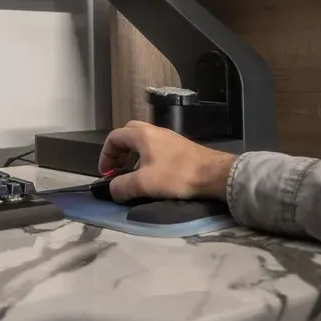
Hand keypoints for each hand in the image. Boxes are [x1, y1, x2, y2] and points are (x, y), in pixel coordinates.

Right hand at [98, 121, 236, 202]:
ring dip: (133, 154)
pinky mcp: (180, 147)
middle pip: (128, 133)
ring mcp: (169, 137)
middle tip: (118, 167)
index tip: (106, 173)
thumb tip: (112, 190)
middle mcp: (154, 131)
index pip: (114, 137)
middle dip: (119, 150)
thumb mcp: (144, 184)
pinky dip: (147, 157)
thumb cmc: (177, 175)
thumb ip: (122, 186)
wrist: (215, 174)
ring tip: (134, 174)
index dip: (105, 155)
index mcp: (142, 135)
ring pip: (143, 140)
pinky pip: (156, 146)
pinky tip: (153, 174)